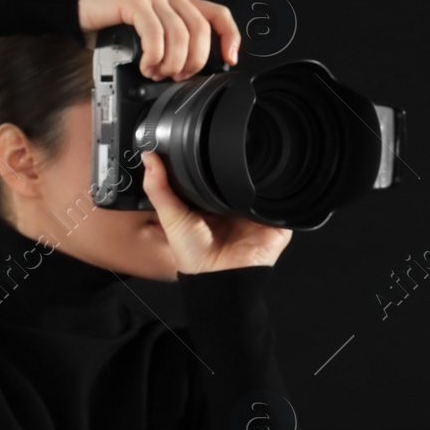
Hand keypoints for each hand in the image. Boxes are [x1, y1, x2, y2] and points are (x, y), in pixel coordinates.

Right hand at [77, 0, 240, 76]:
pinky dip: (154, 56)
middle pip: (201, 30)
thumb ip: (170, 41)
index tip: (230, 59)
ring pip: (180, 34)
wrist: (76, 4)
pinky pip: (155, 33)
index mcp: (178, 0)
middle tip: (178, 75)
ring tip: (158, 73)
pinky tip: (146, 65)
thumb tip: (189, 70)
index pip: (218, 14)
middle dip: (195, 60)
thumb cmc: (111, 20)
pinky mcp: (134, 1)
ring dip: (172, 62)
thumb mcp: (149, 30)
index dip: (229, 37)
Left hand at [141, 150, 292, 272]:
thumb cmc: (195, 258)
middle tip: (225, 167)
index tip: (203, 150)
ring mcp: (256, 216)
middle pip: (240, 180)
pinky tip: (262, 197)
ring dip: (257, 183)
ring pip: (263, 188)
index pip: (214, 178)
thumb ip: (159, 188)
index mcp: (213, 206)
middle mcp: (235, 209)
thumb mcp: (171, 218)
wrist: (219, 279)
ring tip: (245, 185)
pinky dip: (275, 198)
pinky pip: (280, 204)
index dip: (209, 165)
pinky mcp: (274, 224)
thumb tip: (149, 158)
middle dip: (235, 171)